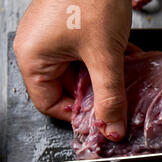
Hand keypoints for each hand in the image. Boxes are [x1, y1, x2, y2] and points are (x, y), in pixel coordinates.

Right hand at [14, 0, 131, 140]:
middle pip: (68, 90)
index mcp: (34, 58)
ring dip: (106, 76)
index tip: (103, 118)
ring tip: (122, 72)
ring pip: (83, 73)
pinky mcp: (73, 30)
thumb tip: (112, 129)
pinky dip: (107, 60)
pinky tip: (124, 56)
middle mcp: (40, 49)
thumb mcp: (104, 55)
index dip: (78, 115)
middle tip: (117, 94)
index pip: (51, 105)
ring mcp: (56, 38)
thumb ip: (110, 96)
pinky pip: (88, 56)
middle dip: (97, 93)